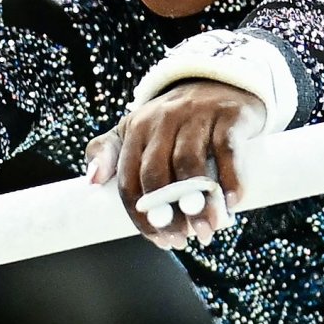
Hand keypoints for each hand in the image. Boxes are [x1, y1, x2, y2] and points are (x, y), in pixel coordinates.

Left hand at [83, 80, 264, 249]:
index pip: (129, 179)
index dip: (141, 216)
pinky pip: (227, 151)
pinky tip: (232, 204)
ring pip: (191, 166)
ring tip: (206, 232)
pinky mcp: (228, 115)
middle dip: (167, 213)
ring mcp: (196, 116)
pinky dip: (230, 180)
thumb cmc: (173, 119)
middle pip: (156, 174)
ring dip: (199, 205)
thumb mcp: (135, 130)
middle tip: (182, 240)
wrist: (218, 81)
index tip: (160, 241)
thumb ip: (109, 153)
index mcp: (135, 129)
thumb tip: (91, 182)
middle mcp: (162, 120)